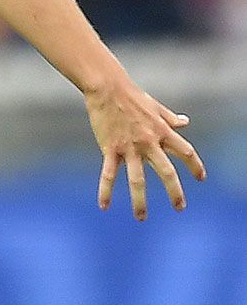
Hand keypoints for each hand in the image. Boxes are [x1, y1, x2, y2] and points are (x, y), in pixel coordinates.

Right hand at [85, 83, 205, 219]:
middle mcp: (149, 142)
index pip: (185, 151)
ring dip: (140, 200)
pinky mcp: (110, 148)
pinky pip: (108, 174)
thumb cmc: (131, 95)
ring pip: (137, 179)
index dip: (195, 165)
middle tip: (180, 207)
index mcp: (162, 131)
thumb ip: (170, 118)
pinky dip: (105, 191)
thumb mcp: (156, 107)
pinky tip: (104, 206)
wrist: (107, 87)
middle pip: (166, 172)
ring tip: (141, 217)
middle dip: (175, 192)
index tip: (200, 178)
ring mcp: (129, 147)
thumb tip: (186, 122)